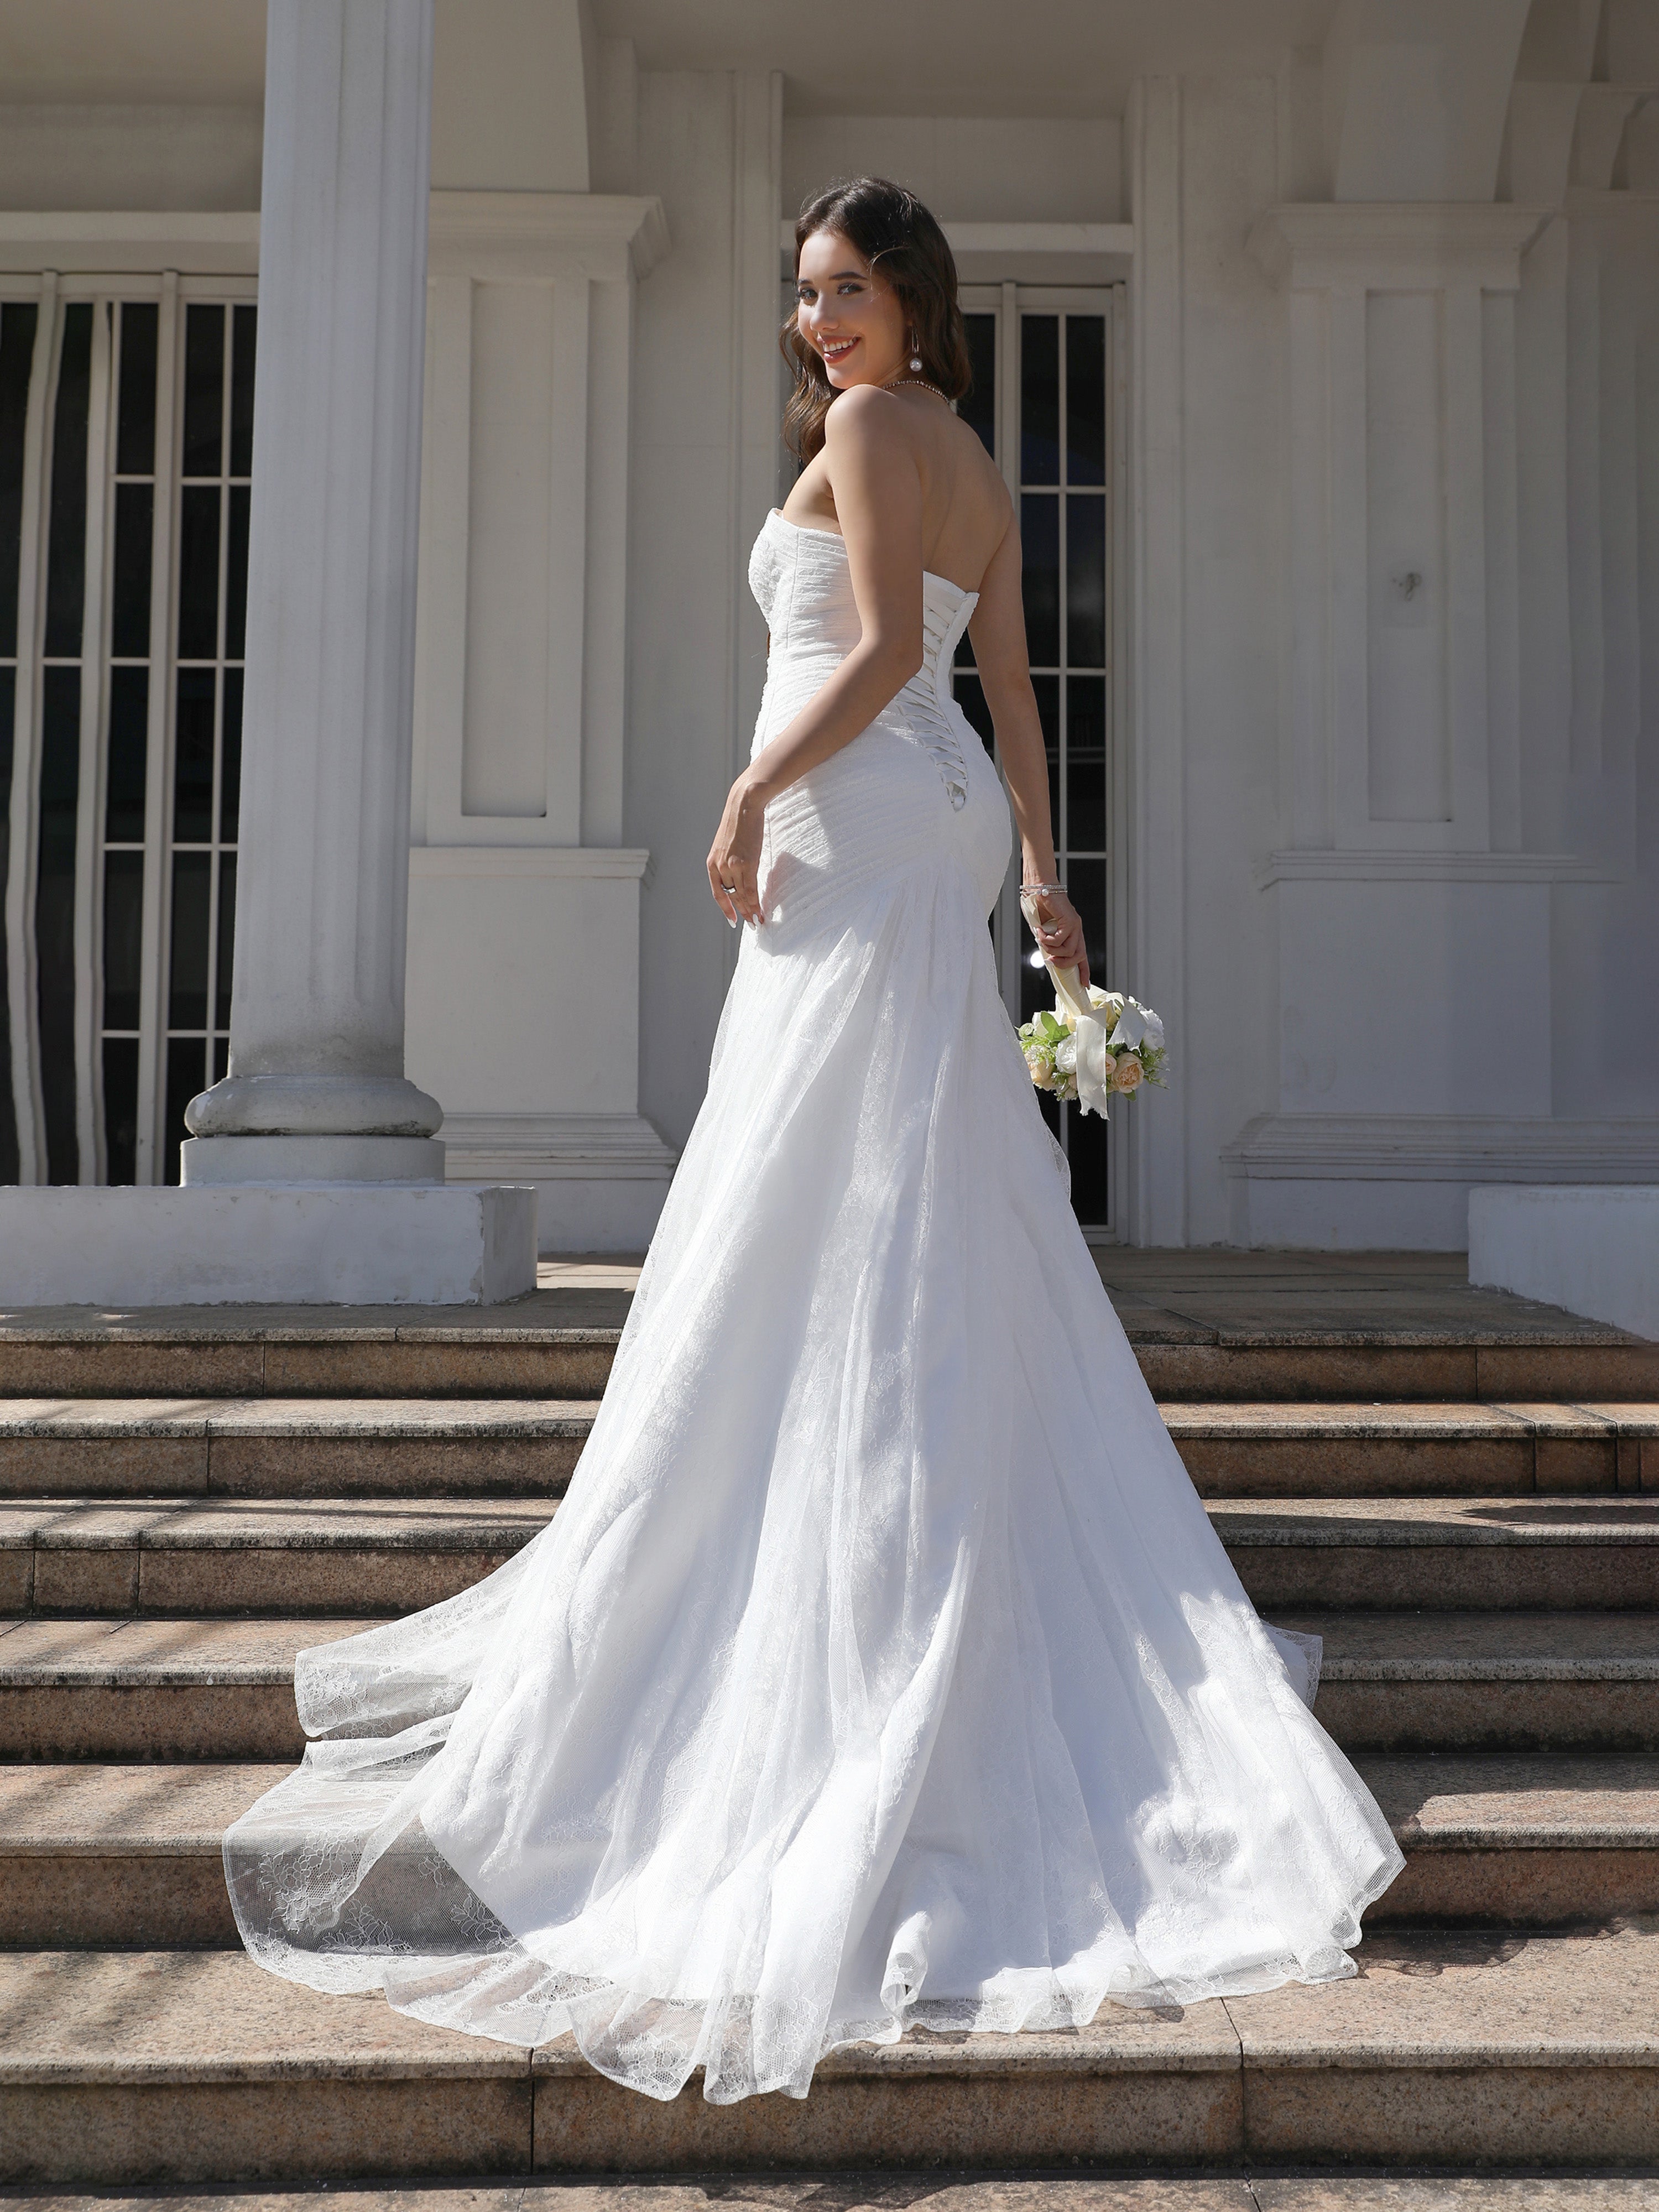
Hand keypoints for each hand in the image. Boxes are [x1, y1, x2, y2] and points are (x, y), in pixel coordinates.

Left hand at [707, 773, 766, 926]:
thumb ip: (728, 860)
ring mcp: (732, 866)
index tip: (733, 921)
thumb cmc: (739, 822)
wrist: (744, 805)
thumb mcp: (727, 844)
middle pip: (731, 896)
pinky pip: (750, 889)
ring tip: (758, 921)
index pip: (718, 893)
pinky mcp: (746, 863)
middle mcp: (719, 867)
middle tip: (751, 924)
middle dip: (741, 911)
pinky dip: (755, 902)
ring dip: (750, 911)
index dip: (725, 908)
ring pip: (741, 895)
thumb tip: (738, 874)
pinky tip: (760, 911)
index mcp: (712, 863)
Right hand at [1026, 885, 1088, 987]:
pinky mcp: (1070, 920)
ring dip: (1051, 949)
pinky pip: (1060, 939)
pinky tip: (1040, 931)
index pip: (1081, 955)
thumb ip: (1047, 942)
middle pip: (1078, 956)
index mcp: (1072, 933)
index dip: (1083, 971)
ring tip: (1041, 939)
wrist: (1039, 886)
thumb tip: (1048, 955)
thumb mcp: (1043, 930)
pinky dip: (1047, 939)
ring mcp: (1075, 925)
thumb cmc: (1039, 906)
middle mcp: (1076, 930)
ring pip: (1069, 950)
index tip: (1083, 984)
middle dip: (1064, 963)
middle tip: (1050, 960)